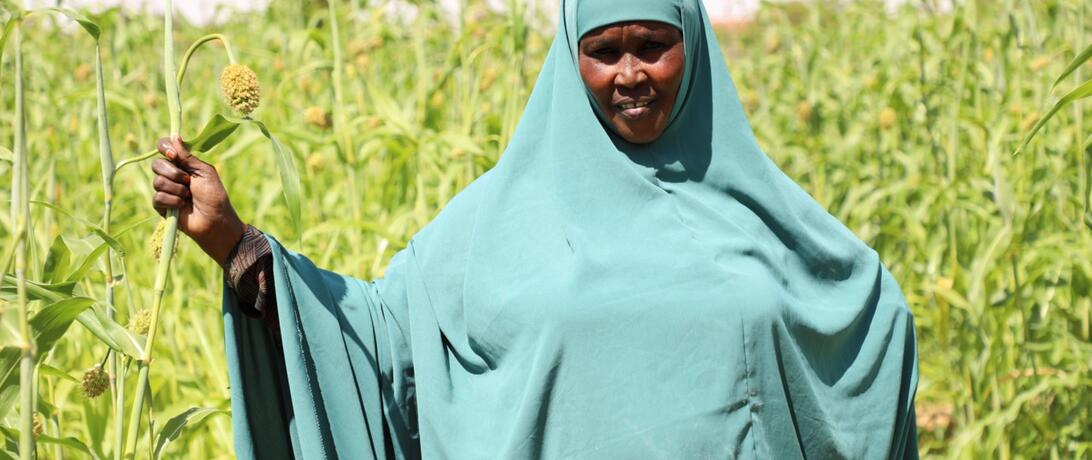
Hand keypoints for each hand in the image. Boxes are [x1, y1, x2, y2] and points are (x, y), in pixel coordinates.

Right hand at [152, 136, 245, 265]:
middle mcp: (171, 175)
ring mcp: (165, 190)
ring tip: (188, 196)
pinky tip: (182, 205)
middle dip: (174, 173)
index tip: (174, 155)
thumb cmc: (214, 196)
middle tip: (188, 181)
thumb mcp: (204, 172)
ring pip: (157, 181)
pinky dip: (173, 200)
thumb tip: (174, 135)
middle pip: (157, 164)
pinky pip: (157, 197)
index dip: (165, 148)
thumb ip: (187, 156)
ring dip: (177, 189)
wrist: (215, 220)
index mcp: (182, 164)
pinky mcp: (161, 205)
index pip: (164, 148)